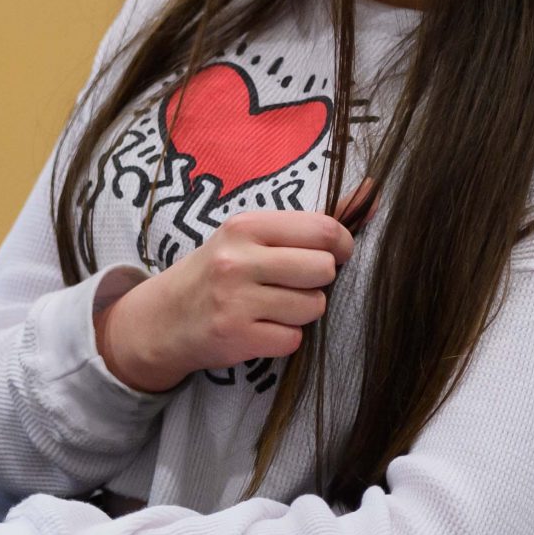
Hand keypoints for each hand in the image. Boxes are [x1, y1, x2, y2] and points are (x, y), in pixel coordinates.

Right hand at [95, 182, 370, 393]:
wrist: (163, 317)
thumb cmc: (217, 272)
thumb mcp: (249, 237)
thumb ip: (306, 224)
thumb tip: (370, 195)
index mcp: (246, 226)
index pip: (322, 230)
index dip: (340, 246)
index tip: (329, 256)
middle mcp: (238, 259)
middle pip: (323, 269)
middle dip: (318, 281)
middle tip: (294, 284)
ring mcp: (236, 300)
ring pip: (313, 307)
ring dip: (302, 312)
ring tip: (273, 307)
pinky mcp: (236, 336)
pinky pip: (293, 339)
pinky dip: (284, 338)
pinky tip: (261, 328)